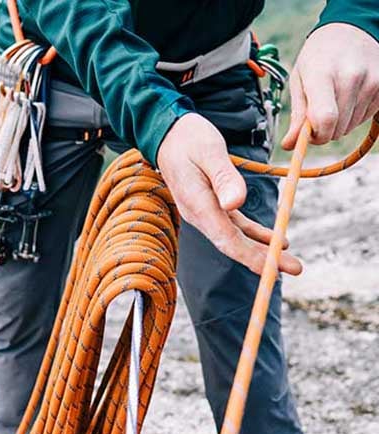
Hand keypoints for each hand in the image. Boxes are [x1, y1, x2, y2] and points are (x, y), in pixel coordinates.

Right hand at [157, 113, 301, 275]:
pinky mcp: (211, 206)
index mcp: (199, 205)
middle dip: (264, 260)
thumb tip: (236, 203)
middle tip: (295, 269)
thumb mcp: (209, 151)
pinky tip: (275, 240)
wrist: (168, 134)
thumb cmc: (189, 138)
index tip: (273, 270)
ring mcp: (205, 212)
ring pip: (235, 238)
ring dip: (262, 250)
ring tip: (290, 262)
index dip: (250, 257)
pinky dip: (254, 234)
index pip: (227, 240)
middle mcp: (200, 214)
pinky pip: (235, 226)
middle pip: (233, 245)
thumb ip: (224, 178)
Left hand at [282, 23, 378, 148]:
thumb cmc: (319, 57)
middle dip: (323, 131)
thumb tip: (290, 145)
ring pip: (350, 127)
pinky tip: (348, 97)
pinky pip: (364, 119)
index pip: (325, 119)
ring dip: (338, 123)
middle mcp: (351, 78)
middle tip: (317, 114)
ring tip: (334, 99)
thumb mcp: (299, 80)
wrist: (351, 30)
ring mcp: (372, 82)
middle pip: (337, 129)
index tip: (308, 133)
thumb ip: (297, 115)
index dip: (315, 136)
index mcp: (323, 75)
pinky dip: (353, 116)